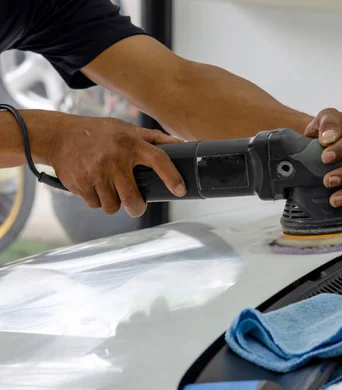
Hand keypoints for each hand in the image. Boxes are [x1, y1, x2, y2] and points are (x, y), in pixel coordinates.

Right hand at [47, 115, 185, 216]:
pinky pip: (96, 204)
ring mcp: (97, 173)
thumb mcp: (127, 129)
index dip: (172, 176)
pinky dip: (97, 200)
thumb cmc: (99, 133)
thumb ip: (154, 138)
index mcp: (130, 144)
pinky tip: (94, 186)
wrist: (59, 135)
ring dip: (114, 203)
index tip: (180, 190)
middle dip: (136, 208)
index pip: (158, 159)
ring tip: (110, 190)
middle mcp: (115, 159)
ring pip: (113, 206)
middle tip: (136, 206)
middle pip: (132, 199)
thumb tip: (182, 143)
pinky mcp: (81, 184)